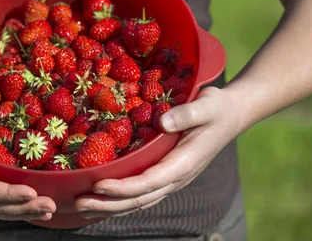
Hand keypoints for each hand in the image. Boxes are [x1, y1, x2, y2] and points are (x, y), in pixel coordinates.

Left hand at [75, 87, 244, 217]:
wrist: (232, 115)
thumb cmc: (218, 108)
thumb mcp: (208, 105)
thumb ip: (187, 113)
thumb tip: (163, 122)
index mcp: (185, 163)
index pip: (150, 181)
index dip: (123, 187)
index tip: (98, 185)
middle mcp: (177, 177)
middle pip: (140, 198)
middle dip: (108, 203)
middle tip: (79, 202)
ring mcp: (172, 178)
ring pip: (139, 200)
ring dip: (110, 205)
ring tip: (82, 206)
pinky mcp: (167, 173)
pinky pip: (142, 192)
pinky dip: (121, 199)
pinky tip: (102, 198)